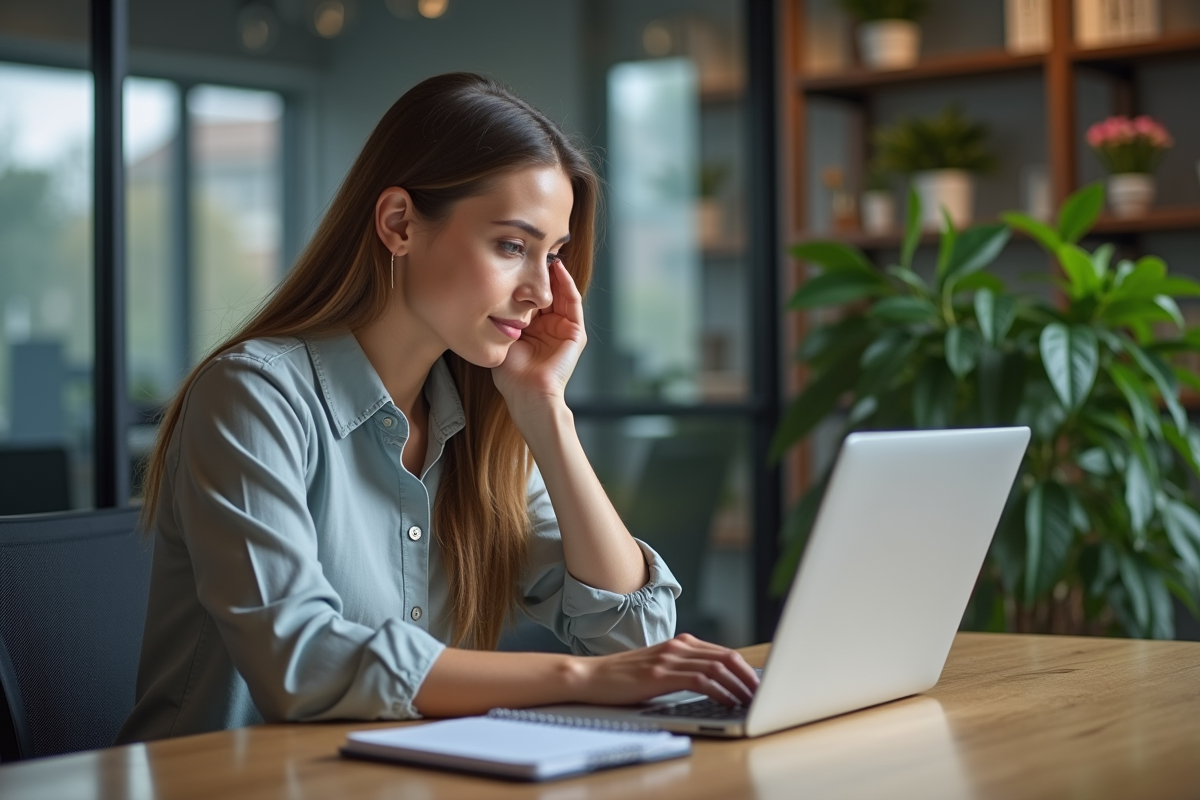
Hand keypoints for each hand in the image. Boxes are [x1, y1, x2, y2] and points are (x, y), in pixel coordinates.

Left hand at [492, 259, 585, 416]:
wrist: (527, 393)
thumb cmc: (510, 374)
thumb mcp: (502, 336)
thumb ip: (501, 316)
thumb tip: (488, 290)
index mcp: (531, 330)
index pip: (529, 298)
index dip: (524, 279)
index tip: (515, 259)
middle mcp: (548, 327)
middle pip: (546, 293)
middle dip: (540, 272)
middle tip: (533, 249)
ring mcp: (563, 330)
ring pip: (561, 294)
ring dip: (555, 274)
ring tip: (547, 253)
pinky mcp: (575, 333)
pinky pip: (573, 303)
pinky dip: (567, 285)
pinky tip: (559, 269)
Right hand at [573, 634, 758, 707]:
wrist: (591, 676)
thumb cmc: (623, 677)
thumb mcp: (658, 668)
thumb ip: (683, 669)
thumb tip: (714, 685)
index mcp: (680, 643)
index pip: (723, 652)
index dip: (745, 669)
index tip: (757, 685)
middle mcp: (678, 646)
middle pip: (726, 657)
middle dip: (748, 677)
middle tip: (762, 694)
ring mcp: (669, 658)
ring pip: (717, 667)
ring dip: (738, 686)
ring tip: (750, 700)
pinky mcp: (661, 674)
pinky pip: (700, 680)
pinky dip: (719, 691)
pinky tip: (727, 702)